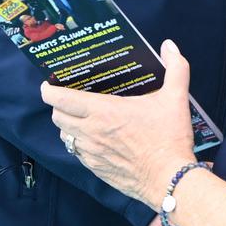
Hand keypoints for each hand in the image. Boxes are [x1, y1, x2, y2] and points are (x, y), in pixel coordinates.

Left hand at [40, 40, 195, 208]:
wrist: (169, 180)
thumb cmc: (169, 138)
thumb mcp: (176, 98)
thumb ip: (175, 67)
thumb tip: (169, 45)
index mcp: (103, 111)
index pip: (60, 99)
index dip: (49, 91)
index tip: (49, 85)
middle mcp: (90, 132)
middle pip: (57, 117)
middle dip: (58, 106)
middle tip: (69, 98)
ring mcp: (91, 153)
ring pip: (65, 136)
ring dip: (68, 126)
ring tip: (81, 118)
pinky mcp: (96, 170)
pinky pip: (77, 153)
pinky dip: (79, 144)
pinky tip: (95, 140)